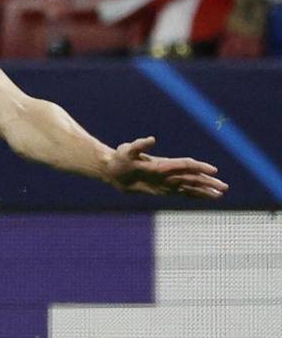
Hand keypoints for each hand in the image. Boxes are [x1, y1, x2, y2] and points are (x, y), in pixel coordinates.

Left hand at [102, 136, 226, 198]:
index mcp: (163, 163)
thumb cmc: (119, 158)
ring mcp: (167, 181)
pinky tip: (206, 198)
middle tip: (224, 187)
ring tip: (220, 195)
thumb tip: (151, 139)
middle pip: (193, 177)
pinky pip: (182, 193)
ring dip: (205, 191)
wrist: (112, 170)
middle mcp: (168, 172)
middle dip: (208, 182)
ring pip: (190, 186)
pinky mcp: (163, 190)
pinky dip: (195, 196)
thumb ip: (139, 145)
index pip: (185, 165)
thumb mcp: (127, 151)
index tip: (213, 171)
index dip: (199, 167)